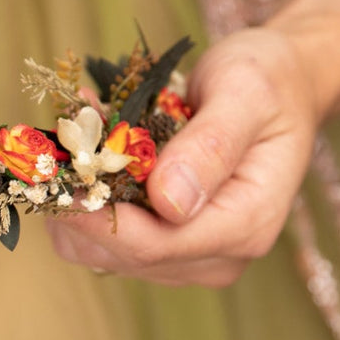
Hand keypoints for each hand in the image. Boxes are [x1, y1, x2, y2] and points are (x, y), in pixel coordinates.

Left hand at [46, 27, 320, 286]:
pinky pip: (102, 235)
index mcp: (246, 225)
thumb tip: (169, 202)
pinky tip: (86, 150)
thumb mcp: (245, 94)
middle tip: (59, 139)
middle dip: (81, 199)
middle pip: (123, 253)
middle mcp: (218, 256)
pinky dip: (83, 195)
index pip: (156, 245)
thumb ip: (211, 146)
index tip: (58, 177)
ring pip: (101, 249)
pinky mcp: (163, 245)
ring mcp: (189, 256)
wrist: (281, 88)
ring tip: (78, 134)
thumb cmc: (268, 83)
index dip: (98, 215)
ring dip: (76, 195)